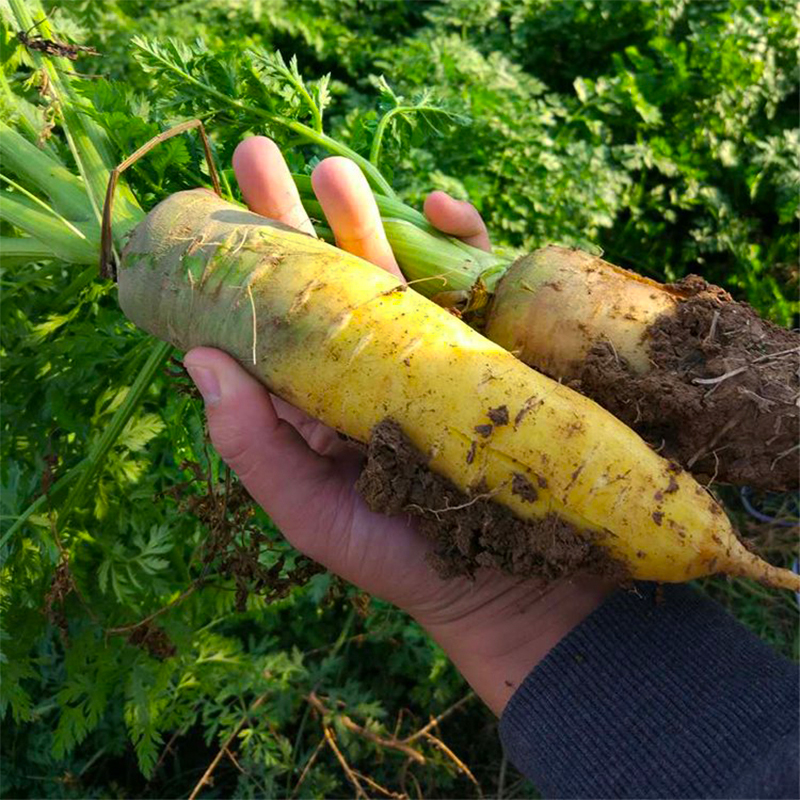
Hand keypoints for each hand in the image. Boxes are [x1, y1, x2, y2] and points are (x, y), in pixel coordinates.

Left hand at [184, 137, 611, 713]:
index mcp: (321, 403)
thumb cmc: (403, 561)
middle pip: (327, 282)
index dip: (243, 271)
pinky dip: (465, 243)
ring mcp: (435, 353)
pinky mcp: (497, 350)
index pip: (275, 326)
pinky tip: (444, 209)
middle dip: (293, 220)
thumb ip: (253, 449)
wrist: (513, 593)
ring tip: (332, 168)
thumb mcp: (312, 517)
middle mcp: (371, 369)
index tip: (209, 216)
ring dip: (369, 216)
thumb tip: (198, 359)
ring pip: (397, 271)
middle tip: (258, 155)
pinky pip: (479, 285)